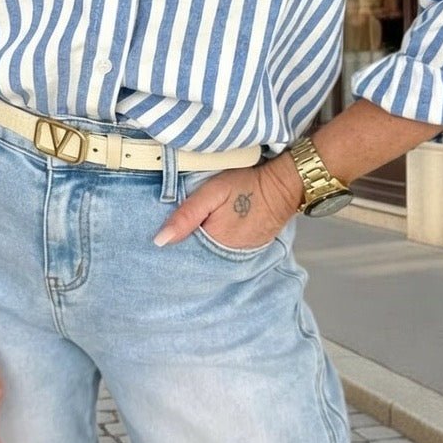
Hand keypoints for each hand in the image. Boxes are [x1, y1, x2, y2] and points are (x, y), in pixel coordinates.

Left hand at [153, 156, 302, 248]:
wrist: (283, 187)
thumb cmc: (246, 185)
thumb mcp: (212, 193)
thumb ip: (186, 215)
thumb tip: (159, 241)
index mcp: (212, 244)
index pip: (183, 253)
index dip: (173, 243)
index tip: (161, 236)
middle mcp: (226, 257)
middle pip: (197, 256)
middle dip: (185, 247)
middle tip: (176, 231)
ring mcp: (239, 255)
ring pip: (211, 255)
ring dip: (201, 247)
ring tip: (193, 233)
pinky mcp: (249, 250)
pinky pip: (225, 253)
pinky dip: (217, 246)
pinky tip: (213, 234)